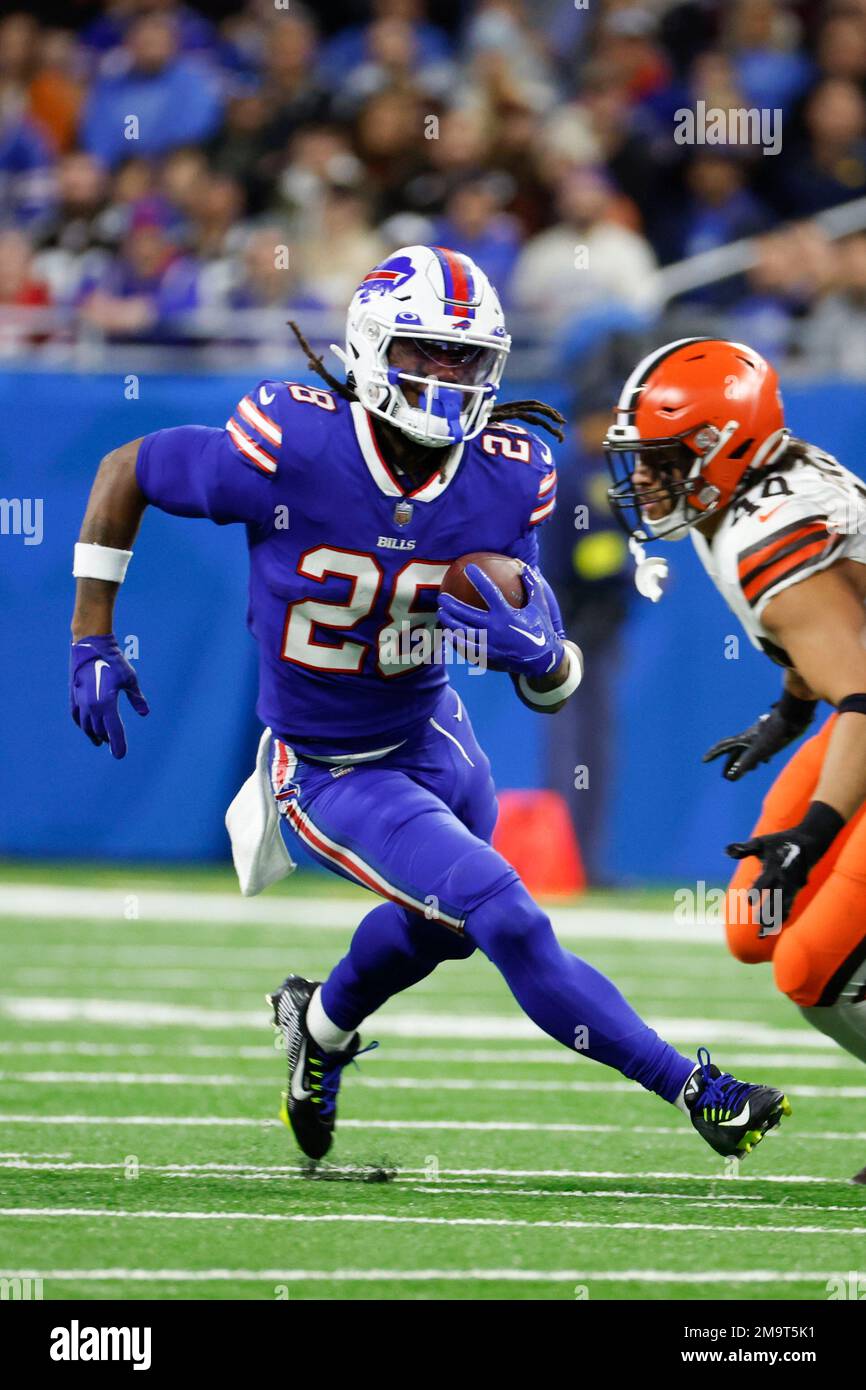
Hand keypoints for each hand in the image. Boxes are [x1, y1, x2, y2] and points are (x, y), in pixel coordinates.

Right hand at [70, 633, 149, 758]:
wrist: (90, 646)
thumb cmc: (113, 662)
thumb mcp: (130, 680)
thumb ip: (137, 698)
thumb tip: (144, 713)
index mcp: (107, 705)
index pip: (114, 731)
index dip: (118, 745)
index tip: (120, 755)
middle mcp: (92, 707)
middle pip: (100, 730)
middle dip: (108, 739)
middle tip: (114, 746)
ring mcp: (80, 702)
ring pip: (86, 726)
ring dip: (94, 734)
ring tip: (100, 740)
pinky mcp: (73, 696)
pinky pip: (76, 716)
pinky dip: (81, 724)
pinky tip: (85, 727)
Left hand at [437, 563, 564, 677]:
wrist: (542, 660)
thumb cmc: (540, 628)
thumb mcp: (539, 606)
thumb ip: (532, 585)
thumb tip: (524, 566)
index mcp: (507, 615)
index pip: (490, 592)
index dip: (479, 578)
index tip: (469, 568)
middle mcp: (495, 629)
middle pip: (467, 614)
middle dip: (452, 605)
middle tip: (441, 598)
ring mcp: (490, 644)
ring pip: (463, 632)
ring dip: (450, 622)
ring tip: (441, 614)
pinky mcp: (487, 655)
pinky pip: (467, 648)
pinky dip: (456, 641)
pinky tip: (448, 634)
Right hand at [703, 692, 815, 779]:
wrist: (794, 716)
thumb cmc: (777, 733)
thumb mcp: (760, 751)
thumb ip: (746, 763)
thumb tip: (733, 775)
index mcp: (744, 739)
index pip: (724, 747)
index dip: (714, 754)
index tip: (704, 761)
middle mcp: (749, 736)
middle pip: (735, 751)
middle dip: (730, 764)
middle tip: (726, 775)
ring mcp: (759, 735)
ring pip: (748, 749)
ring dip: (744, 760)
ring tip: (745, 771)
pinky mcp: (770, 734)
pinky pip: (759, 747)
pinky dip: (758, 756)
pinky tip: (766, 759)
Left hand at [727, 801, 843, 933]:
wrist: (808, 843)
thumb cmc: (779, 843)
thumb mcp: (760, 843)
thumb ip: (744, 849)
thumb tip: (727, 850)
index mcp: (774, 868)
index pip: (765, 881)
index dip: (757, 890)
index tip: (748, 901)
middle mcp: (784, 881)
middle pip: (776, 900)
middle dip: (767, 913)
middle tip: (758, 926)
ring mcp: (791, 888)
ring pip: (782, 908)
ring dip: (773, 922)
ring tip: (760, 936)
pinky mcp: (794, 893)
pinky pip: (787, 908)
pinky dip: (780, 920)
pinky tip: (770, 931)